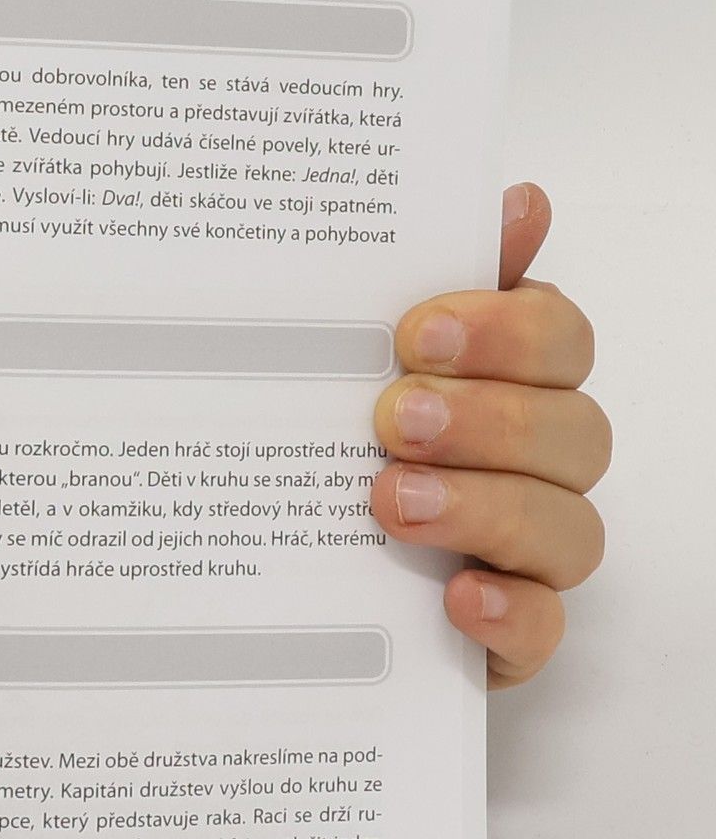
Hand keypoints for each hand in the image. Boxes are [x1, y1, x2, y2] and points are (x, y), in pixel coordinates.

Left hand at [371, 183, 608, 686]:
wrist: (263, 580)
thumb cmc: (323, 452)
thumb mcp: (341, 362)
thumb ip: (421, 279)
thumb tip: (520, 202)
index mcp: (508, 386)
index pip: (560, 340)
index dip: (508, 330)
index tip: (418, 331)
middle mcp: (533, 467)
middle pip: (574, 432)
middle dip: (490, 419)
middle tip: (393, 417)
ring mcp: (526, 556)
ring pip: (568, 529)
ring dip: (486, 507)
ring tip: (391, 500)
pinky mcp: (506, 636)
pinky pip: (543, 630)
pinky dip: (509, 613)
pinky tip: (455, 597)